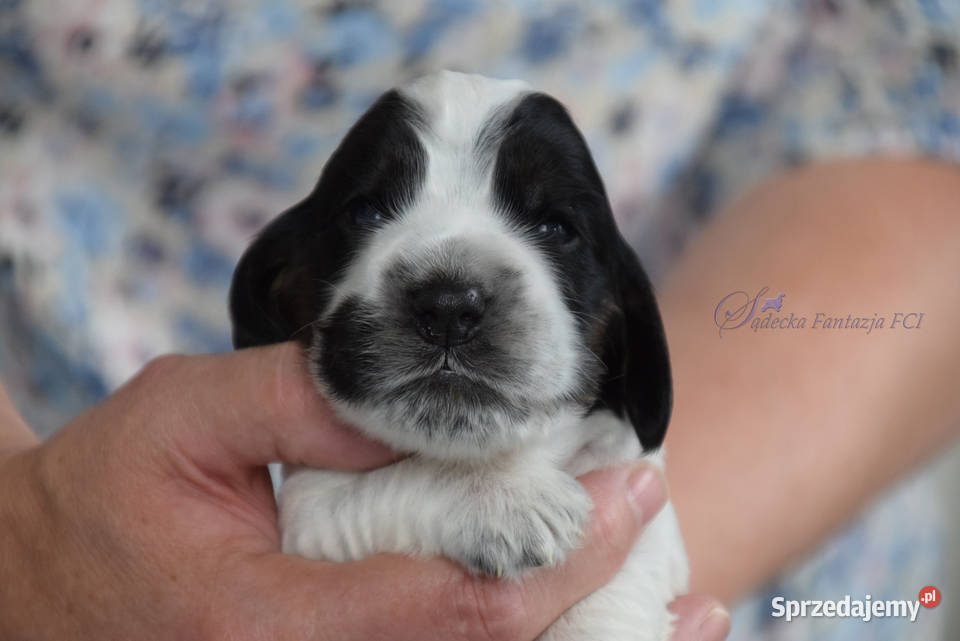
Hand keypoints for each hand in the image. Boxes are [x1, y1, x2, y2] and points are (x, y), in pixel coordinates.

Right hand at [0, 342, 727, 639]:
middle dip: (598, 615)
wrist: (39, 577)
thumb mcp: (184, 415)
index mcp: (271, 626)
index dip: (562, 554)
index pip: (458, 607)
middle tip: (677, 557)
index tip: (629, 488)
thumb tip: (417, 407)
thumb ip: (300, 402)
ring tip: (677, 606)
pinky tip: (576, 611)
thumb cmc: (107, 494)